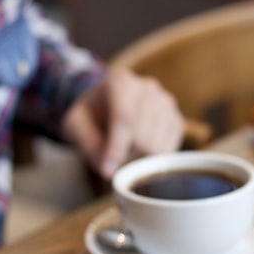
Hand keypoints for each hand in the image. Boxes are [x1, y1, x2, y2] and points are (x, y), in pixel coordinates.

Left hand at [63, 66, 183, 177]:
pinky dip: (153, 159)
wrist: (107, 105)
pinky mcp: (176, 120)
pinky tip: (140, 150)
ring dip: (139, 159)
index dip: (116, 149)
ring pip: (158, 147)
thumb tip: (108, 169)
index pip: (125, 119)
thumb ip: (88, 144)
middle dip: (126, 156)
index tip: (107, 171)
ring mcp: (166, 104)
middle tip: (112, 157)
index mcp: (120, 82)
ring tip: (125, 150)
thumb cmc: (91, 115)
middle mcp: (148, 88)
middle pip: (144, 137)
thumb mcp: (76, 125)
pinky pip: (169, 151)